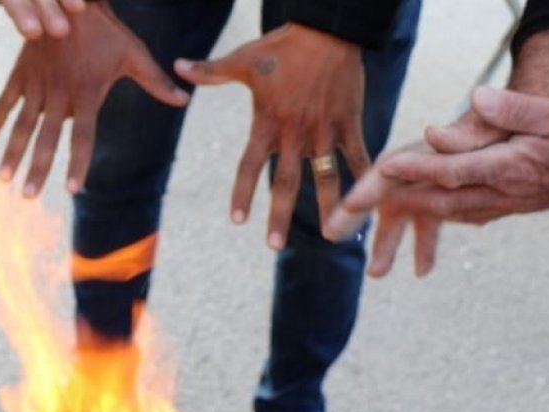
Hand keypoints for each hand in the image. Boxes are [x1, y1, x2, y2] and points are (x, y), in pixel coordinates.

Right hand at [0, 1, 189, 196]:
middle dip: (37, 168)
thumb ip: (156, 81)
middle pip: (47, 138)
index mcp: (87, 93)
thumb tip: (184, 100)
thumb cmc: (107, 29)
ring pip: (22, 125)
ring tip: (3, 179)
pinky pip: (5, 102)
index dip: (77, 163)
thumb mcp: (134, 53)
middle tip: (28, 196)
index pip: (83, 136)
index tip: (72, 188)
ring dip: (12, 153)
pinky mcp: (21, 73)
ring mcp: (37, 84)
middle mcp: (59, 94)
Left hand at [175, 24, 366, 249]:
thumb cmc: (284, 46)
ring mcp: (325, 130)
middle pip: (286, 182)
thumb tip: (177, 66)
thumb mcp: (244, 59)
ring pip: (326, 177)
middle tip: (273, 245)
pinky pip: (358, 156)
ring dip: (330, 209)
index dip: (242, 192)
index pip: (249, 165)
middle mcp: (295, 132)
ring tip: (332, 236)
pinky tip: (371, 204)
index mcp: (268, 122)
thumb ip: (212, 71)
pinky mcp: (349, 122)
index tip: (237, 220)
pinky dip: (366, 180)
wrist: (328, 28)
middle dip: (279, 215)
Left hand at [327, 88, 548, 276]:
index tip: (383, 169)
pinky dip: (432, 215)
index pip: (450, 170)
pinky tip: (416, 213)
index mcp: (507, 169)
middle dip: (391, 204)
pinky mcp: (502, 207)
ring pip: (443, 210)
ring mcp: (499, 204)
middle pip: (434, 199)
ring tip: (369, 217)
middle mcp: (498, 193)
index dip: (415, 169)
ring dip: (405, 214)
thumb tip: (474, 101)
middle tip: (351, 213)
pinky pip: (459, 213)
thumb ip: (513, 109)